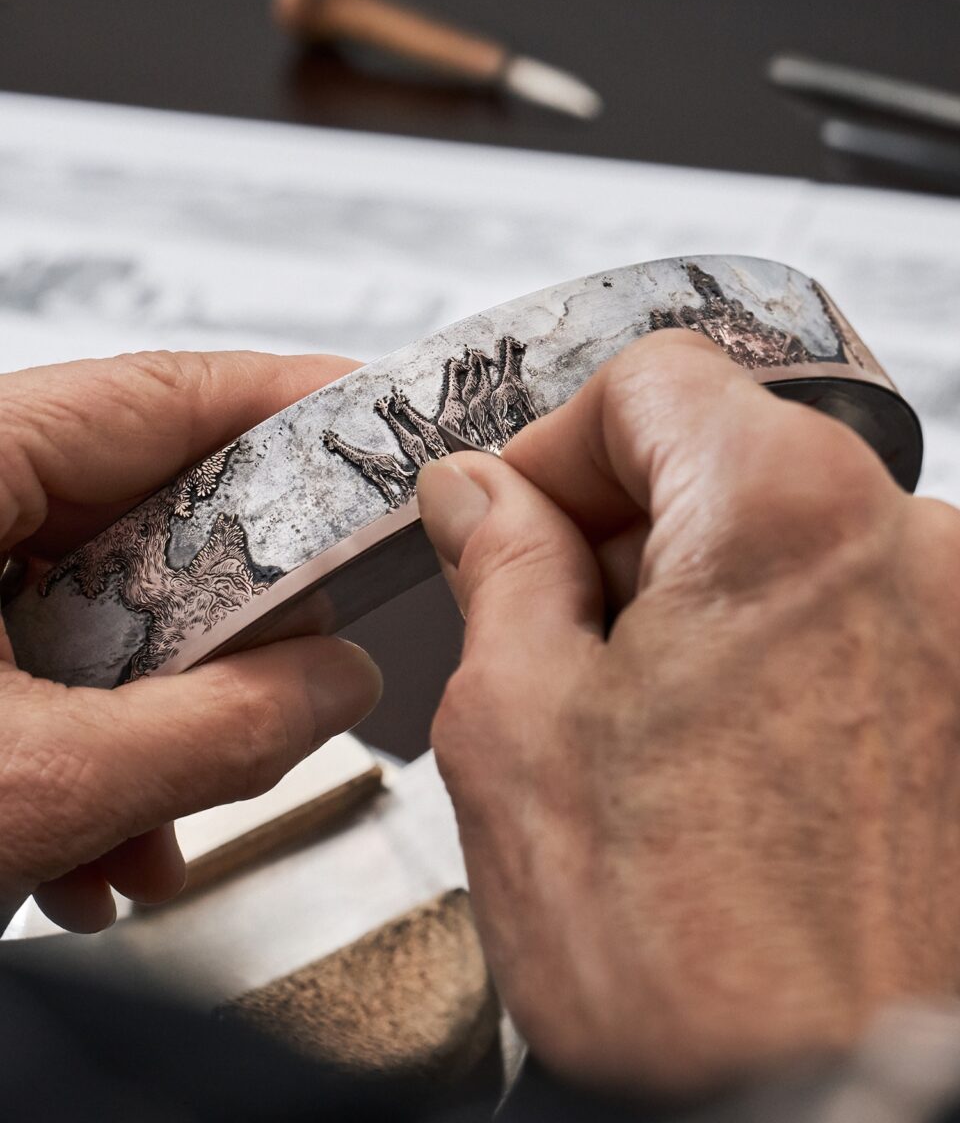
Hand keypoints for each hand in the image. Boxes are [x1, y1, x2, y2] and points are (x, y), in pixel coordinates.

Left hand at [0, 351, 381, 933]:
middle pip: (148, 507)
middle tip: (302, 666)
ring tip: (161, 819)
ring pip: (103, 602)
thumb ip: (216, 734)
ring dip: (156, 718)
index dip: (290, 406)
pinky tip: (96, 842)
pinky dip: (91, 749)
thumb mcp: (27, 784)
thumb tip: (339, 686)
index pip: (162, 391)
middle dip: (229, 619)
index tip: (379, 428)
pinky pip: (50, 659)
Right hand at [417, 331, 959, 1095]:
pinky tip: (709, 755)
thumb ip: (499, 566)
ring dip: (686, 598)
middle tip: (545, 631)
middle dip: (616, 528)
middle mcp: (906, 548)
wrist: (830, 1118)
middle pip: (720, 456)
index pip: (652, 378)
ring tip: (630, 723)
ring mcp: (956, 625)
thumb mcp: (518, 726)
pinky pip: (840, 618)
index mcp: (785, 513)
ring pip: (778, 542)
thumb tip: (479, 494)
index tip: (506, 515)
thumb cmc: (684, 958)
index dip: (553, 442)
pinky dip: (759, 650)